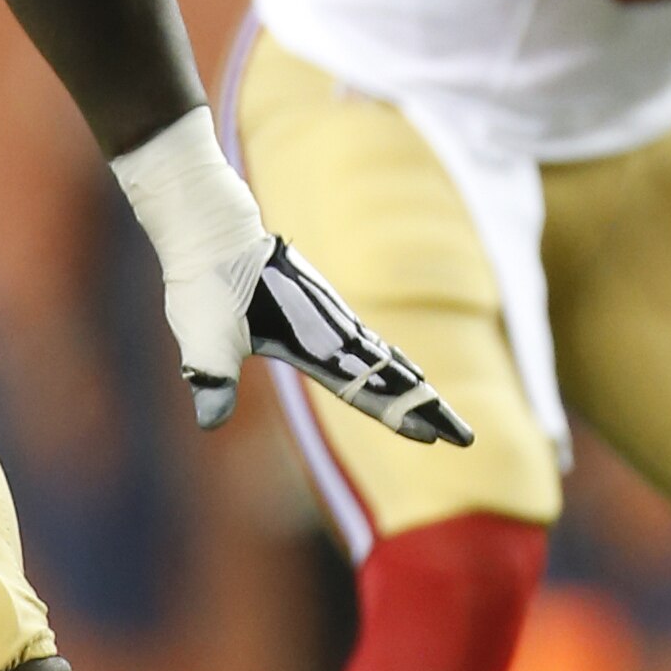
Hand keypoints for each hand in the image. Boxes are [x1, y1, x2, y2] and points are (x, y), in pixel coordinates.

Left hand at [230, 235, 473, 443]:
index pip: (366, 388)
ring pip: (387, 358)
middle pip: (393, 376)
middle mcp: (331, 330)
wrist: (213, 232)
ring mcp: (331, 317)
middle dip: (429, 408)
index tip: (432, 438)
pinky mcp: (322, 308)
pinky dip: (395, 363)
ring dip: (417, 387)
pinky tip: (404, 370)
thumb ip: (212, 379)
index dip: (399, 414)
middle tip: (466, 439)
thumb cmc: (206, 286)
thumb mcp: (203, 339)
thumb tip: (209, 422)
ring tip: (444, 412)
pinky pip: (371, 343)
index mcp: (310, 342)